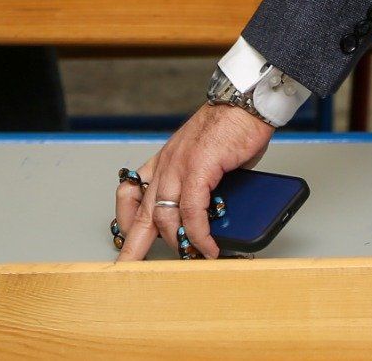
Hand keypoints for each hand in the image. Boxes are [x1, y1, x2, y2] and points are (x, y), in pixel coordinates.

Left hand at [113, 103, 272, 260]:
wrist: (244, 103)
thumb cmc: (231, 128)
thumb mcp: (205, 159)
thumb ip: (201, 186)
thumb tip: (212, 216)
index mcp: (164, 161)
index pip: (130, 192)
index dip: (126, 219)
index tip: (127, 239)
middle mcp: (166, 165)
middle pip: (141, 215)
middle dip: (133, 247)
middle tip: (128, 268)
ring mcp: (179, 167)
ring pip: (164, 218)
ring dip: (177, 245)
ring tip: (191, 258)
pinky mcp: (198, 169)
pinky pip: (193, 213)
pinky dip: (200, 235)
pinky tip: (208, 247)